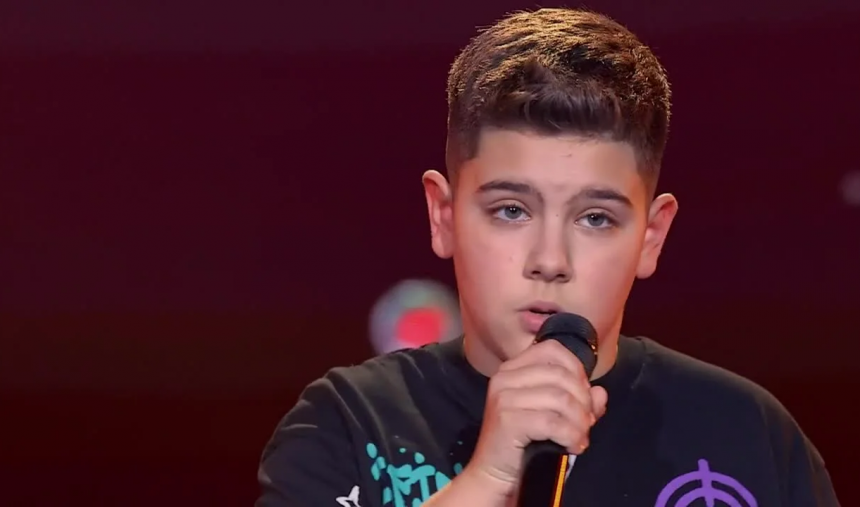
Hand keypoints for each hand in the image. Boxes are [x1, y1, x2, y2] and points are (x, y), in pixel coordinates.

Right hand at [462, 339, 607, 500]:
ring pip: (560, 398)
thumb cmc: (524, 444)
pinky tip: (572, 446)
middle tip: (586, 424)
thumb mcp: (555, 416)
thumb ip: (579, 401)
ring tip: (580, 437)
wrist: (495, 475)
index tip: (583, 396)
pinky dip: (570, 435)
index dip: (577, 370)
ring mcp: (503, 397)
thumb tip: (600, 393)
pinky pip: (552, 422)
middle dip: (583, 401)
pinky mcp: (507, 420)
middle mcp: (504, 377)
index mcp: (513, 369)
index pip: (552, 350)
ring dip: (579, 422)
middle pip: (561, 375)